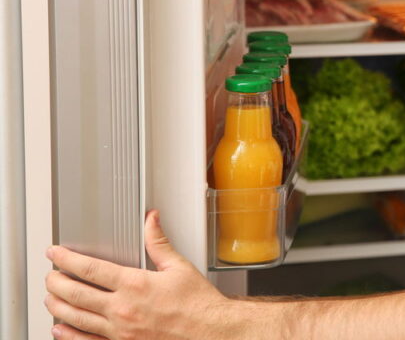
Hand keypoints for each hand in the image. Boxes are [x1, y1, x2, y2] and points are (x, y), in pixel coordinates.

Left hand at [44, 210, 233, 339]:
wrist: (210, 332)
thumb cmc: (198, 304)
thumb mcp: (179, 267)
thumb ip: (159, 243)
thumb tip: (151, 220)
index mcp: (135, 285)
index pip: (90, 268)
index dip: (67, 259)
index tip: (56, 254)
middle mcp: (123, 309)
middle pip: (76, 294)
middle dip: (56, 283)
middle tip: (49, 275)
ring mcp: (120, 332)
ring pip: (76, 319)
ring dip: (57, 307)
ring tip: (50, 298)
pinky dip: (69, 335)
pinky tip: (61, 329)